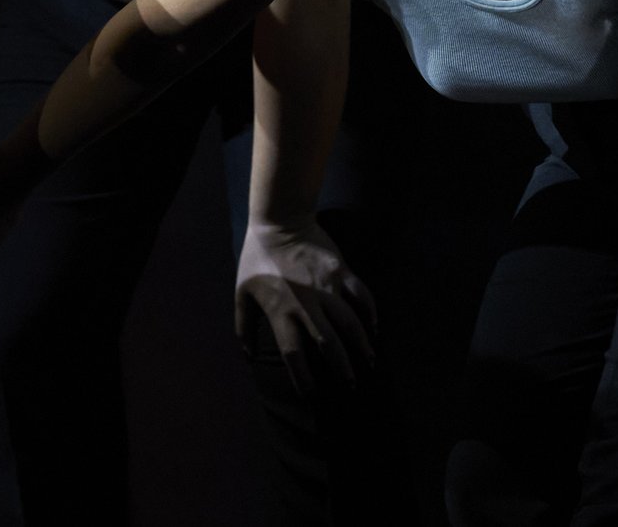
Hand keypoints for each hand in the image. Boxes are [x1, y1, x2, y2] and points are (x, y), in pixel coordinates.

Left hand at [234, 221, 376, 400]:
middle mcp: (306, 304)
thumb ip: (243, 325)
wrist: (280, 221)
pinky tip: (374, 328)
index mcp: (280, 312)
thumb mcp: (242, 292)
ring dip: (361, 345)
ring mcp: (327, 287)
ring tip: (368, 362)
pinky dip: (370, 313)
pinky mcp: (341, 271)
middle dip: (342, 369)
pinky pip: (361, 296)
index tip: (312, 395)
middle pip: (328, 345)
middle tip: (351, 386)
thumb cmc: (258, 259)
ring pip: (350, 323)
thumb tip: (248, 354)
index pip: (294, 354)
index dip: (303, 379)